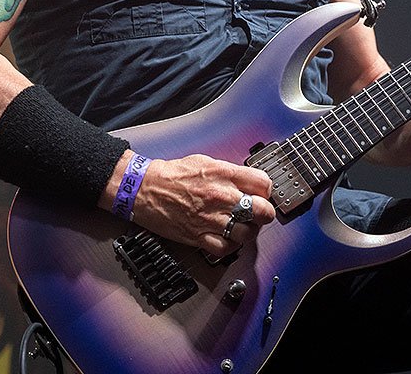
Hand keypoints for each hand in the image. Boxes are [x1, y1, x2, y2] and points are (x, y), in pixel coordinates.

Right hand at [130, 154, 275, 257]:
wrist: (144, 188)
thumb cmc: (172, 175)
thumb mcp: (206, 161)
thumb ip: (231, 173)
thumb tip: (248, 182)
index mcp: (224, 174)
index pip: (264, 184)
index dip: (266, 191)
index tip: (262, 194)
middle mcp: (221, 196)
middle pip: (263, 211)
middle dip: (264, 213)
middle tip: (258, 213)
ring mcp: (211, 218)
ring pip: (247, 233)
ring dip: (248, 231)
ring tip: (242, 226)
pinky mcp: (199, 236)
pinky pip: (226, 248)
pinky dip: (231, 245)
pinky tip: (228, 238)